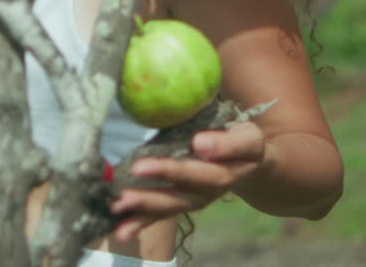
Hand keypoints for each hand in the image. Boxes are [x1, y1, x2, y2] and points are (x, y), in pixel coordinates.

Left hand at [109, 121, 266, 241]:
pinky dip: (138, 221)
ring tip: (118, 207)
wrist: (246, 162)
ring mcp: (192, 200)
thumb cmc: (242, 142)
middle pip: (182, 195)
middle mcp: (208, 192)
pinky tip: (119, 228)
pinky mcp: (178, 203)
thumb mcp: (247, 137)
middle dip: (154, 194)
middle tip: (129, 187)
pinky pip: (158, 214)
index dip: (190, 165)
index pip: (209, 171)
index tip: (192, 146)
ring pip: (167, 207)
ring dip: (142, 209)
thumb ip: (229, 142)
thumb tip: (201, 143)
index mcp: (227, 173)